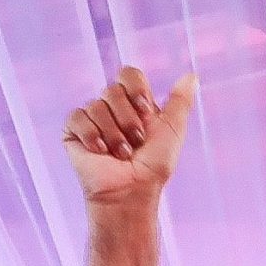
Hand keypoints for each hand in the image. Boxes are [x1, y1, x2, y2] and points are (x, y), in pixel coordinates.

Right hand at [63, 66, 198, 208]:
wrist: (132, 190)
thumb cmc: (153, 166)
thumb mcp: (173, 130)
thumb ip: (180, 101)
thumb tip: (192, 75)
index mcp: (134, 103)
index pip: (129, 74)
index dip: (136, 90)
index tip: (145, 111)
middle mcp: (112, 108)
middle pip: (112, 90)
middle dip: (127, 120)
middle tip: (135, 143)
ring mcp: (92, 119)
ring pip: (96, 106)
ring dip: (113, 134)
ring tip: (120, 155)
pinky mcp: (74, 132)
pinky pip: (77, 117)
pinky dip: (92, 135)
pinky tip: (100, 152)